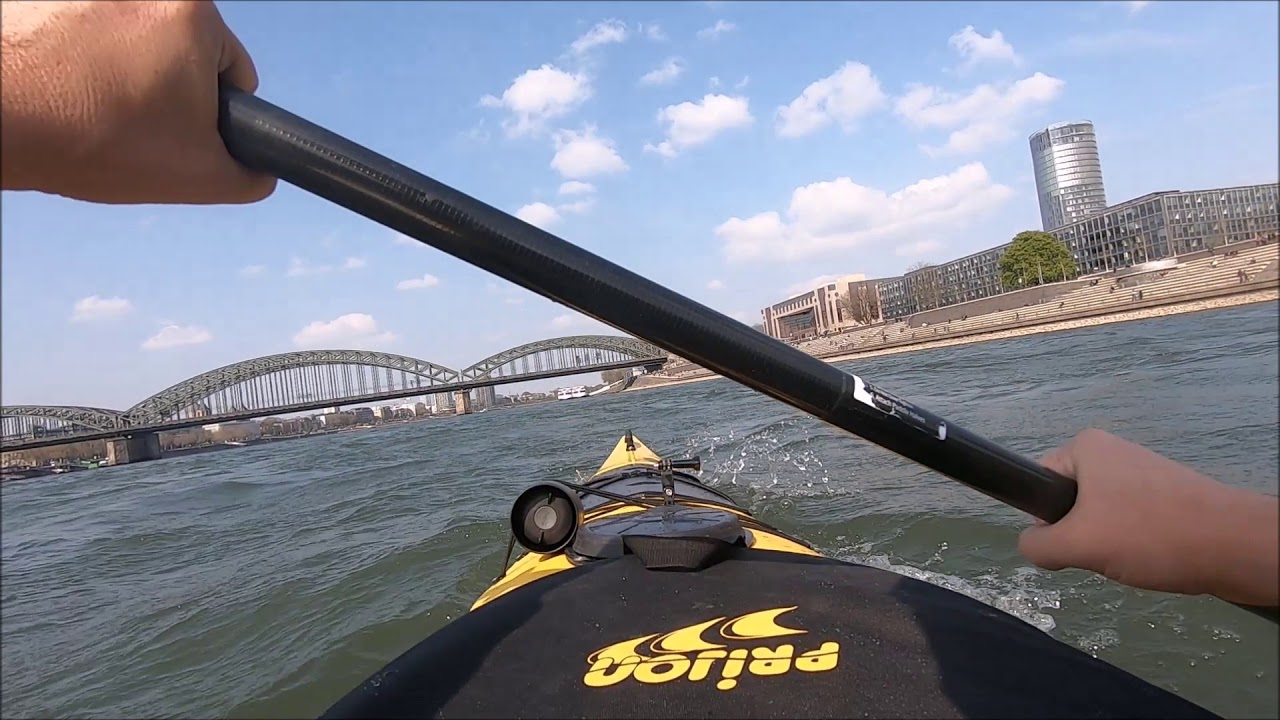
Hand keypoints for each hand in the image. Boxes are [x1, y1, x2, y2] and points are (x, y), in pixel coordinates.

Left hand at [1, 1, 275, 203]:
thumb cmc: (93, 137)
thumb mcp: (197, 175)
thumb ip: (248, 175)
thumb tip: (260, 171)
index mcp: (194, 15)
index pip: (235, 74)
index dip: (212, 116)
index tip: (173, 135)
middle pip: (180, 54)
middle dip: (163, 92)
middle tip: (130, 129)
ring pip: (129, 46)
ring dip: (120, 78)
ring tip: (90, 112)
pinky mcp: (49, 1)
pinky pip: (83, 35)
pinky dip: (77, 63)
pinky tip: (61, 93)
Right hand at [1019, 428, 1277, 605]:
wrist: (1235, 546)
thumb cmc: (1150, 534)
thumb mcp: (1077, 544)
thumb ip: (1037, 545)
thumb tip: (1033, 544)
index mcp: (1086, 447)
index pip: (1038, 482)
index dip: (1045, 517)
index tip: (1069, 540)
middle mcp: (1113, 452)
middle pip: (1069, 501)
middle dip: (1078, 534)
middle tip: (1100, 552)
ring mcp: (1143, 473)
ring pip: (1100, 517)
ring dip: (1107, 543)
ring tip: (1131, 557)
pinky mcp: (1168, 496)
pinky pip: (1131, 522)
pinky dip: (1135, 545)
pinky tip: (1153, 558)